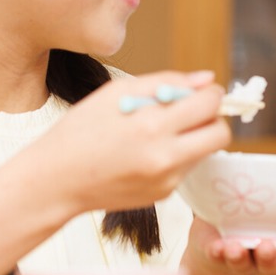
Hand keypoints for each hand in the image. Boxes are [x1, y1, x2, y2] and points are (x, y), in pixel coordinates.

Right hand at [26, 70, 230, 215]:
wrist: (55, 181)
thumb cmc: (81, 130)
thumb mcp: (118, 92)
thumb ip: (167, 81)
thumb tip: (206, 79)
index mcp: (152, 126)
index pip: (210, 104)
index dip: (210, 93)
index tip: (199, 91)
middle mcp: (164, 157)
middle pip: (221, 134)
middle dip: (213, 117)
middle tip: (192, 110)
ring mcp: (166, 180)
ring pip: (206, 151)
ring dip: (195, 135)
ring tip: (162, 129)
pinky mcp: (163, 195)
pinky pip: (187, 167)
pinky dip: (178, 154)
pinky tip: (148, 150)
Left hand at [183, 148, 275, 274]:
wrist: (225, 224)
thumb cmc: (262, 209)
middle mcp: (268, 254)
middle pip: (274, 264)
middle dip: (271, 258)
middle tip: (266, 245)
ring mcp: (244, 257)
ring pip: (245, 263)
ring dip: (241, 257)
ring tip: (235, 246)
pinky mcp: (219, 254)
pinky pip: (218, 258)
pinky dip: (218, 253)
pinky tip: (217, 245)